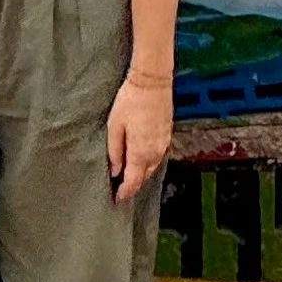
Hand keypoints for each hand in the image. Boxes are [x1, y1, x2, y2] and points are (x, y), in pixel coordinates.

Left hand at [106, 74, 171, 204]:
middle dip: (133, 186)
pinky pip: (157, 157)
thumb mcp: (115, 126)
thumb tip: (115, 170)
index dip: (125, 193)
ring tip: (128, 178)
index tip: (117, 199)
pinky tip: (140, 161)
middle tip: (120, 191)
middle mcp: (155, 152)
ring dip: (141, 175)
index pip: (133, 181)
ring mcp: (163, 144)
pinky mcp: (166, 136)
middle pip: (144, 177)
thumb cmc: (131, 100)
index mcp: (140, 152)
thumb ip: (115, 151)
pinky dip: (148, 163)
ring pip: (152, 168)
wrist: (152, 82)